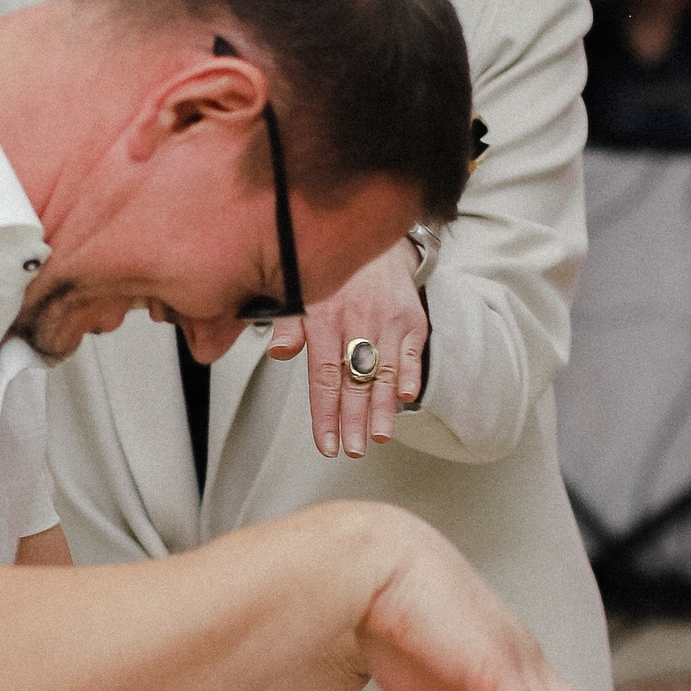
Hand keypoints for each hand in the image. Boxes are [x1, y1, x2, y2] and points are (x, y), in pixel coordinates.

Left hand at [291, 244, 427, 456]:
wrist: (374, 243)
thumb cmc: (335, 280)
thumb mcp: (301, 296)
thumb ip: (289, 327)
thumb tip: (278, 353)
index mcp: (324, 319)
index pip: (323, 376)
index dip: (325, 413)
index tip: (327, 442)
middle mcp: (357, 320)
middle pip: (355, 380)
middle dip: (353, 419)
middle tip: (352, 448)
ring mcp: (387, 320)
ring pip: (384, 371)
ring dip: (383, 408)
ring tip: (379, 436)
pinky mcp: (412, 320)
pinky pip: (412, 352)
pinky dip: (411, 374)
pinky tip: (406, 397)